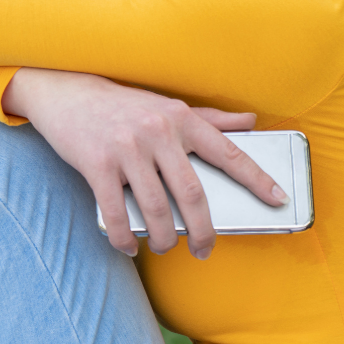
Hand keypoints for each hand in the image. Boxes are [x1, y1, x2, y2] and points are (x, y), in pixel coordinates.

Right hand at [1, 67, 287, 259]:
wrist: (65, 93)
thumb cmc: (120, 105)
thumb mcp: (166, 105)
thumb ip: (209, 118)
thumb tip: (251, 123)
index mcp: (180, 118)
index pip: (228, 153)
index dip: (257, 179)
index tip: (278, 200)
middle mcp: (157, 132)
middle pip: (193, 195)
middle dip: (204, 231)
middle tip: (205, 250)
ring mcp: (126, 150)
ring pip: (157, 210)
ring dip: (165, 239)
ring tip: (166, 247)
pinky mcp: (97, 165)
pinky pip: (116, 215)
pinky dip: (125, 239)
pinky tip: (130, 248)